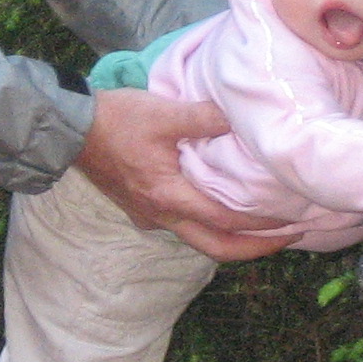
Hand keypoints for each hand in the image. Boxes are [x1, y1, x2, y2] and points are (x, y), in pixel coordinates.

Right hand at [75, 88, 299, 261]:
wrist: (69, 129)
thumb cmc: (116, 120)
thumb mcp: (165, 111)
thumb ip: (206, 117)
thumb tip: (243, 120)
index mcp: (170, 197)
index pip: (226, 222)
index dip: (262, 226)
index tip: (293, 222)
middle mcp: (162, 216)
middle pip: (216, 248)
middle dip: (255, 250)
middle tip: (288, 239)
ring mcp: (150, 216)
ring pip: (199, 240)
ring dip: (232, 239)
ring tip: (264, 227)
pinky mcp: (142, 209)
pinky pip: (183, 227)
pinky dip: (209, 225)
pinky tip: (222, 208)